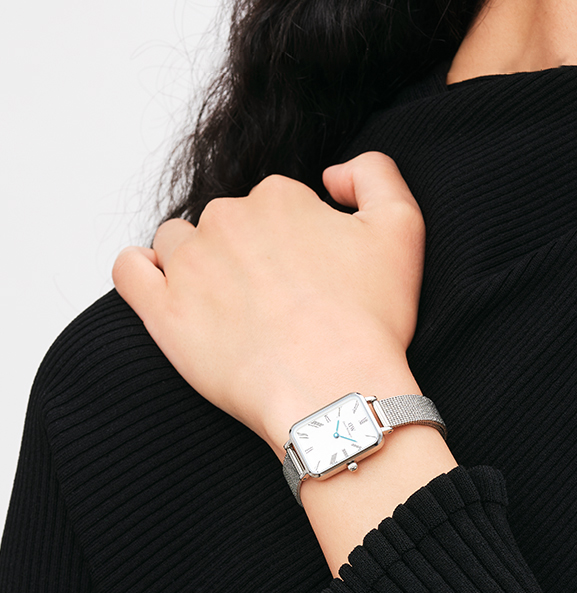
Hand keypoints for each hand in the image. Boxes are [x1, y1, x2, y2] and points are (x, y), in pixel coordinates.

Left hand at [113, 152, 425, 458]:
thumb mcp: (402, 228)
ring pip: (179, 244)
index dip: (295, 241)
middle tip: (278, 302)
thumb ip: (376, 174)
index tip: (309, 278)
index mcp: (279, 199)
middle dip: (248, 253)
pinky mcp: (164, 312)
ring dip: (199, 263)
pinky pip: (130, 272)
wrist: (336, 391)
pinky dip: (142, 271)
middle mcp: (227, 219)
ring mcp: (190, 265)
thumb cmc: (369, 322)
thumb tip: (334, 173)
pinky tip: (164, 287)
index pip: (275, 205)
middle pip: (227, 223)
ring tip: (230, 305)